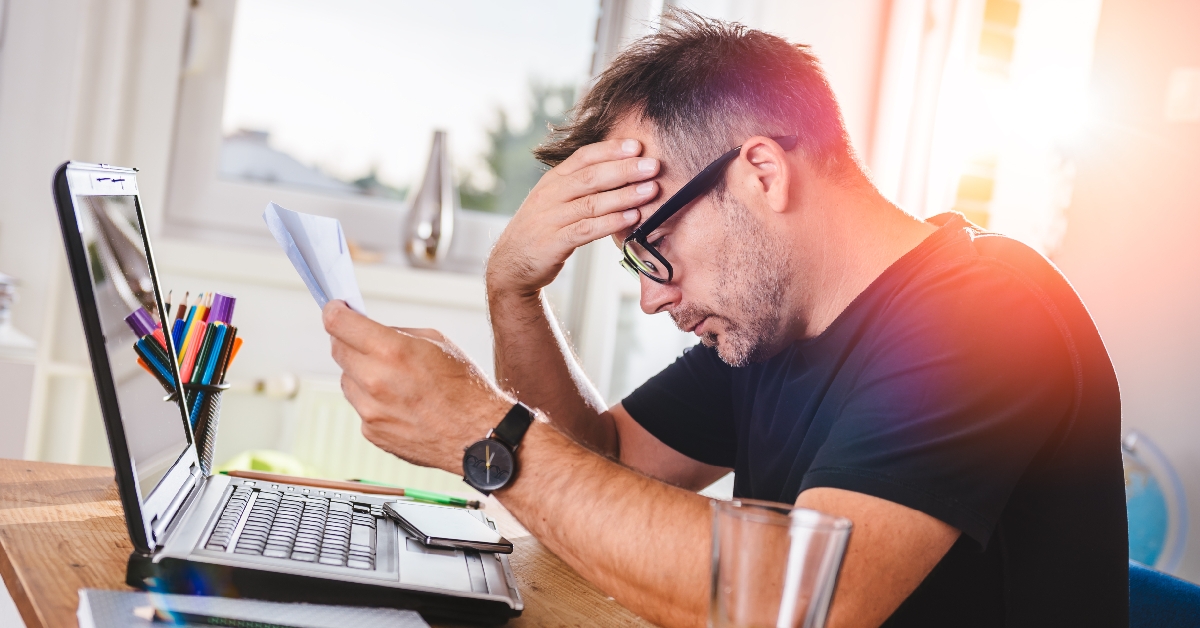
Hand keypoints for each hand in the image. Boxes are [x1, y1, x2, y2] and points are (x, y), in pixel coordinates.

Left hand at [323, 301, 511, 472]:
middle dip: (348, 340)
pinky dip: (373, 400)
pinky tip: (401, 403)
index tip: (335, 309)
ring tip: (394, 378)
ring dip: (361, 372)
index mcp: (391, 351)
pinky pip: (361, 406)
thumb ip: (398, 334)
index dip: (334, 312)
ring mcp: (370, 410)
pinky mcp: (371, 432)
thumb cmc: (465, 388)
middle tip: (364, 340)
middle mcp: (374, 381)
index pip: (338, 324)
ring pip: (347, 380)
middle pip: (337, 350)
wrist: (478, 435)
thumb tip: (372, 332)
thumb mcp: (438, 342)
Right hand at [486, 138, 659, 298]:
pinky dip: (611, 222)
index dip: (610, 150)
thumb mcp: (555, 201)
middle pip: (591, 177)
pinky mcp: (553, 242)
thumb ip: (581, 188)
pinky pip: (586, 229)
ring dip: (624, 195)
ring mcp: (550, 218)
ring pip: (591, 202)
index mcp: (552, 180)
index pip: (583, 157)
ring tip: (650, 191)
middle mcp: (550, 195)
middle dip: (624, 169)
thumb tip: (623, 173)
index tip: (637, 145)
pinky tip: (632, 217)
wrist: (510, 265)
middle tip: (652, 166)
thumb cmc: (542, 230)